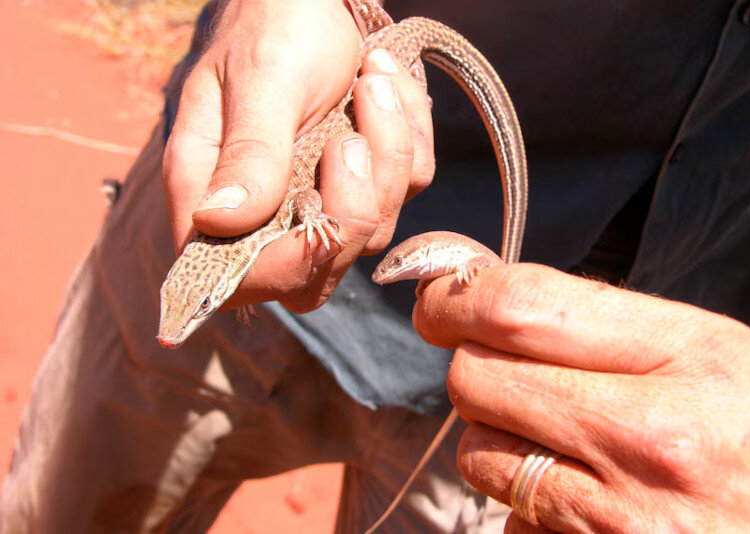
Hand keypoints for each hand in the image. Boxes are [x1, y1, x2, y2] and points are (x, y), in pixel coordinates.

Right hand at [162, 0, 434, 311]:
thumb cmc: (271, 24)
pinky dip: (410, 136)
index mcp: (211, 197)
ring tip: (372, 79)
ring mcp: (317, 206)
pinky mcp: (363, 188)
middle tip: (361, 103)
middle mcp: (263, 217)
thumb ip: (248, 151)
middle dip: (360, 194)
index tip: (334, 164)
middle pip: (321, 269)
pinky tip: (384, 85)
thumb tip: (217, 222)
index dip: (293, 259)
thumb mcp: (260, 79)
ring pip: (375, 230)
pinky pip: (408, 190)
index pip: (243, 278)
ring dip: (391, 150)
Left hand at [413, 264, 749, 531]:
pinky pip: (511, 520)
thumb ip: (608, 325)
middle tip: (505, 366)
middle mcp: (651, 440)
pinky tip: (580, 495)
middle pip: (477, 379)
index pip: (523, 308)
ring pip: (481, 453)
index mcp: (689, 359)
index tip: (438, 299)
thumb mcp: (718, 350)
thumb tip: (495, 309)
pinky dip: (524, 502)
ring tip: (558, 436)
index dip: (456, 297)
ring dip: (497, 436)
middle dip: (473, 364)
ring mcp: (623, 519)